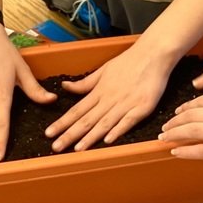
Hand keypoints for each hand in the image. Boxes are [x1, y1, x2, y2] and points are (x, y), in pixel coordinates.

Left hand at [46, 42, 171, 151]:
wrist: (153, 53)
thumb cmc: (129, 61)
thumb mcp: (103, 69)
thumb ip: (85, 83)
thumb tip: (65, 86)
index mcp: (100, 90)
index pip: (77, 110)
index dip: (63, 122)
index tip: (49, 133)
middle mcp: (110, 98)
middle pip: (87, 119)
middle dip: (70, 134)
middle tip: (56, 147)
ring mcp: (126, 104)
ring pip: (105, 123)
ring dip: (90, 137)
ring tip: (77, 149)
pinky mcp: (142, 107)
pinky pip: (128, 121)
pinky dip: (118, 130)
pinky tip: (108, 140)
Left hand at [160, 92, 202, 170]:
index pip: (202, 102)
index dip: (186, 108)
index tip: (178, 113)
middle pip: (193, 115)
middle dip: (175, 122)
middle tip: (165, 127)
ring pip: (193, 131)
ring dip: (175, 134)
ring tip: (164, 138)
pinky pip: (202, 151)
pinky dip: (185, 151)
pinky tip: (175, 152)